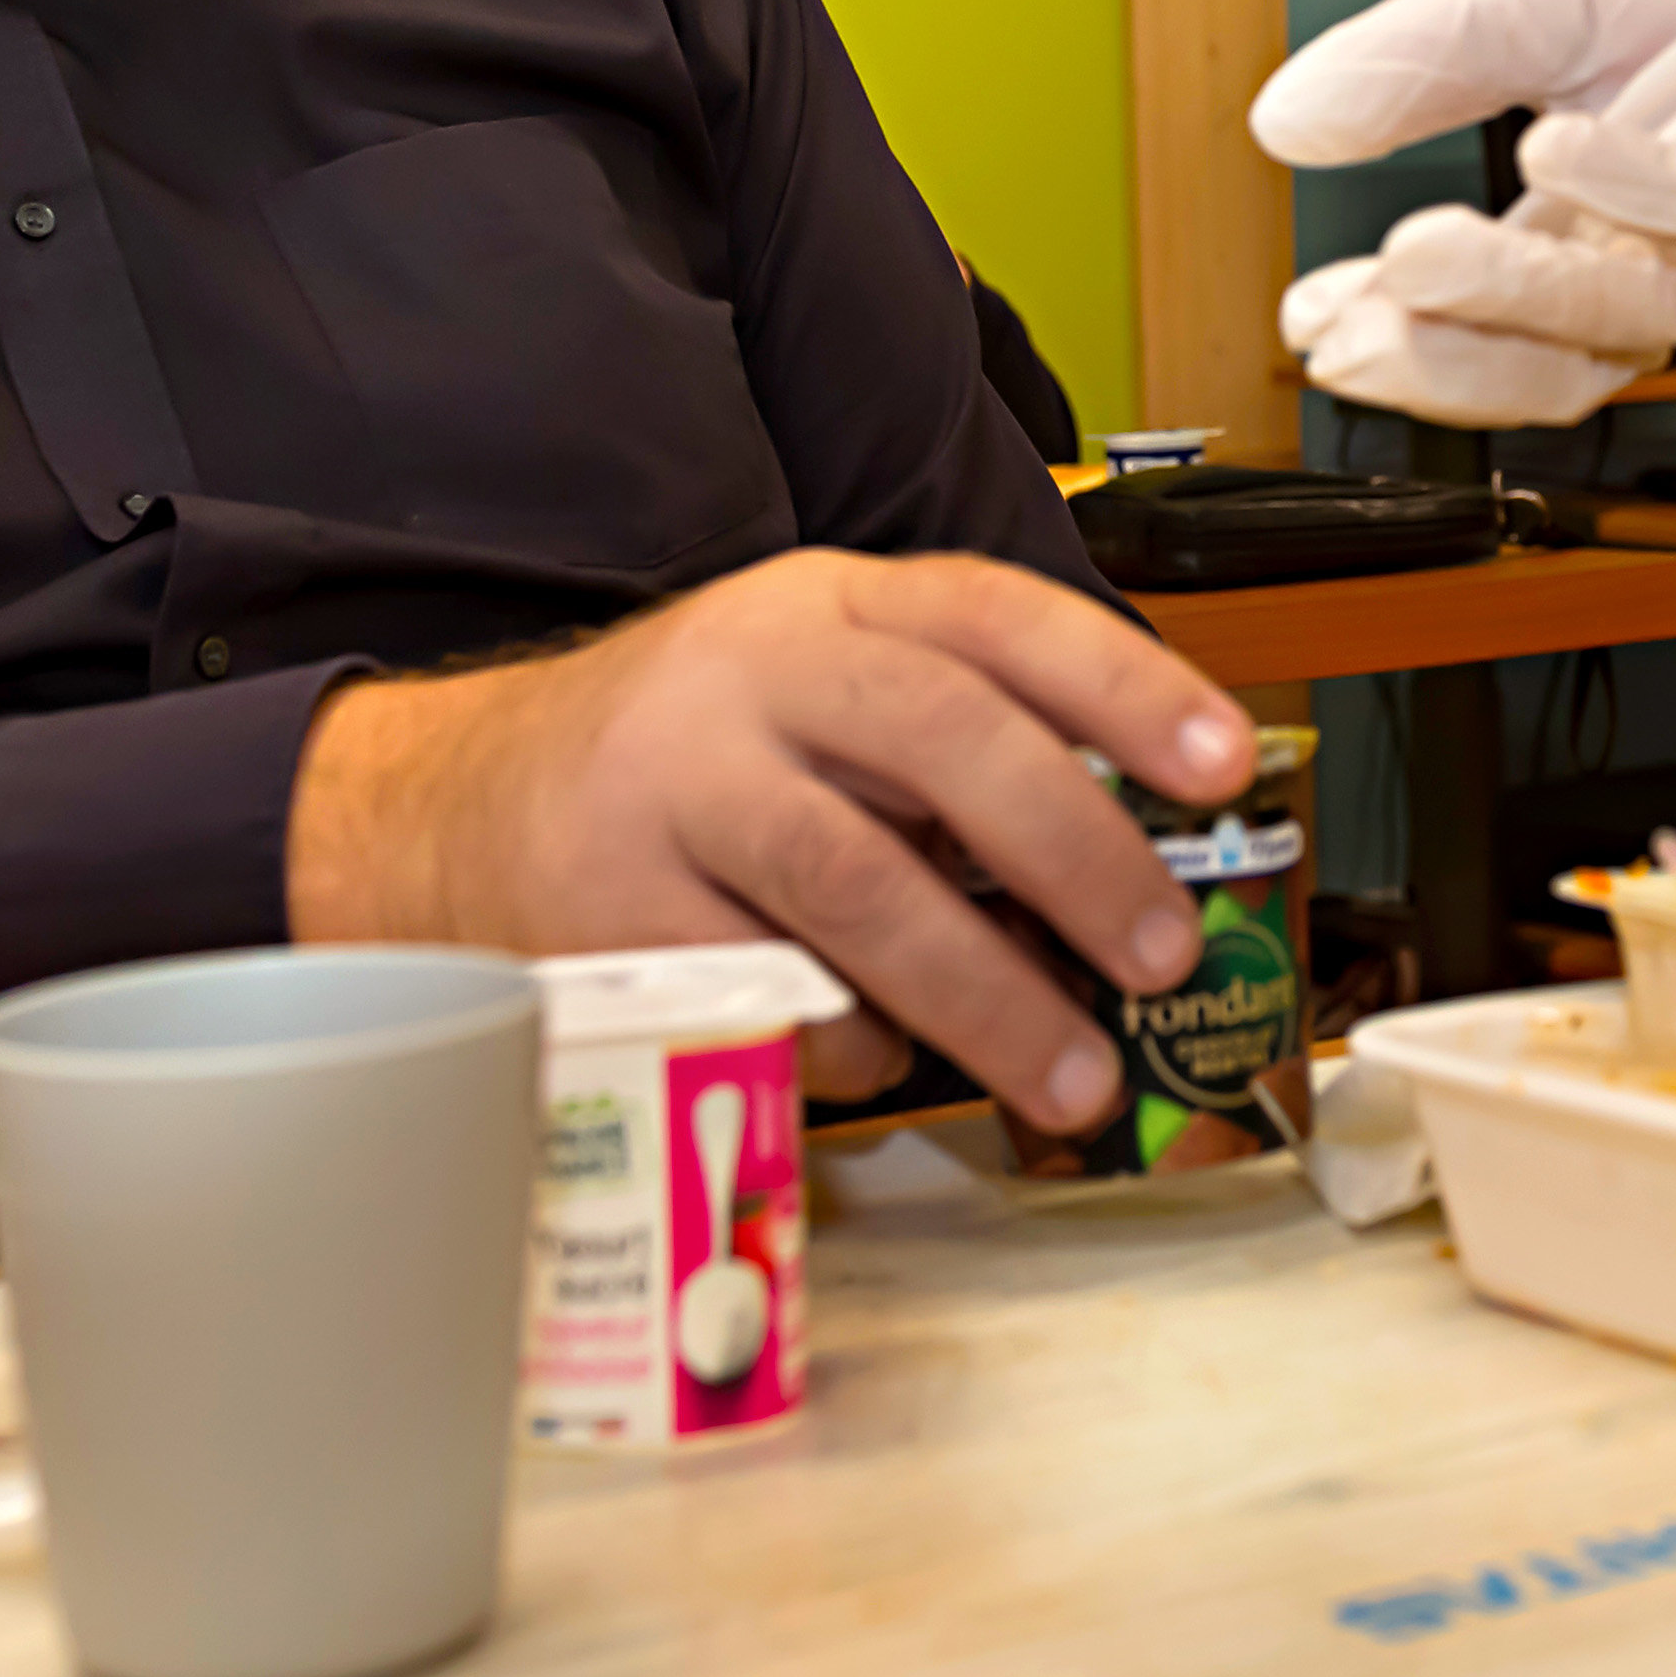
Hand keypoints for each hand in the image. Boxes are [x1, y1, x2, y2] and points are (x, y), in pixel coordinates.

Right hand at [281, 549, 1251, 1130]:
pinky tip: (892, 1057)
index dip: (1120, 681)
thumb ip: (957, 740)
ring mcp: (673, 789)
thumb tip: (1141, 858)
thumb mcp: (815, 686)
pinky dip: (853, 1042)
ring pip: (855, 881)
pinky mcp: (613, 909)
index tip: (1222, 760)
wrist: (454, 804)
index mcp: (825, 604)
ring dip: (988, 990)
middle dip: (1075, 852)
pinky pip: (767, 990)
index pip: (993, 614)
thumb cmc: (690, 756)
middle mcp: (750, 674)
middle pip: (938, 738)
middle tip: (1163, 949)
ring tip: (1077, 1072)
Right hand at [1253, 0, 1675, 430]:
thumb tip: (1285, 124)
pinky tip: (1555, 148)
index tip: (1308, 327)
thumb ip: (1423, 60)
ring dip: (1520, 292)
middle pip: (1558, 362)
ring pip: (1638, 313)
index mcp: (1594, 228)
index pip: (1486, 328)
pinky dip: (1639, 191)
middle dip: (1442, 360)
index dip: (1398, 348)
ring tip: (1415, 253)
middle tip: (1347, 336)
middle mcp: (1673, 257)